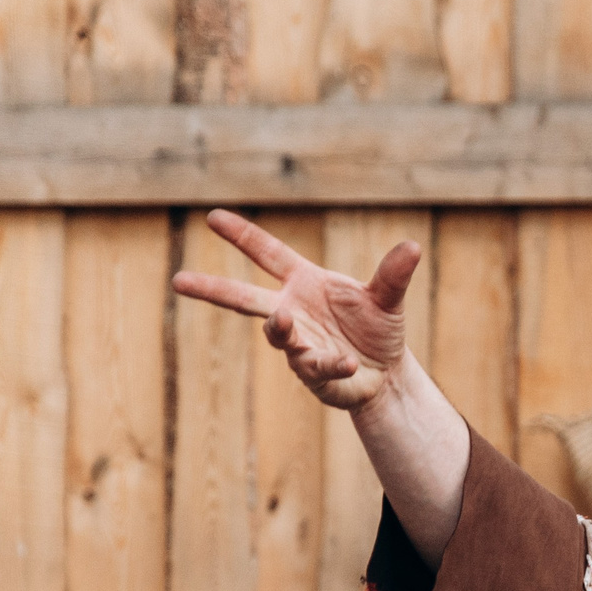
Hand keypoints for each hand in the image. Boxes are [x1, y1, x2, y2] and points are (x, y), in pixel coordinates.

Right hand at [171, 210, 417, 412]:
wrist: (386, 373)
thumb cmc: (376, 328)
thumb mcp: (387, 299)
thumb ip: (393, 275)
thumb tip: (413, 247)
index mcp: (304, 283)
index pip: (268, 254)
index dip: (242, 236)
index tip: (212, 217)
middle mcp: (292, 310)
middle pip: (244, 297)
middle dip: (211, 289)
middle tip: (178, 281)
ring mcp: (297, 343)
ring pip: (277, 334)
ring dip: (280, 329)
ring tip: (284, 322)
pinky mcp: (312, 372)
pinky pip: (315, 365)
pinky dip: (330, 363)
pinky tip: (346, 362)